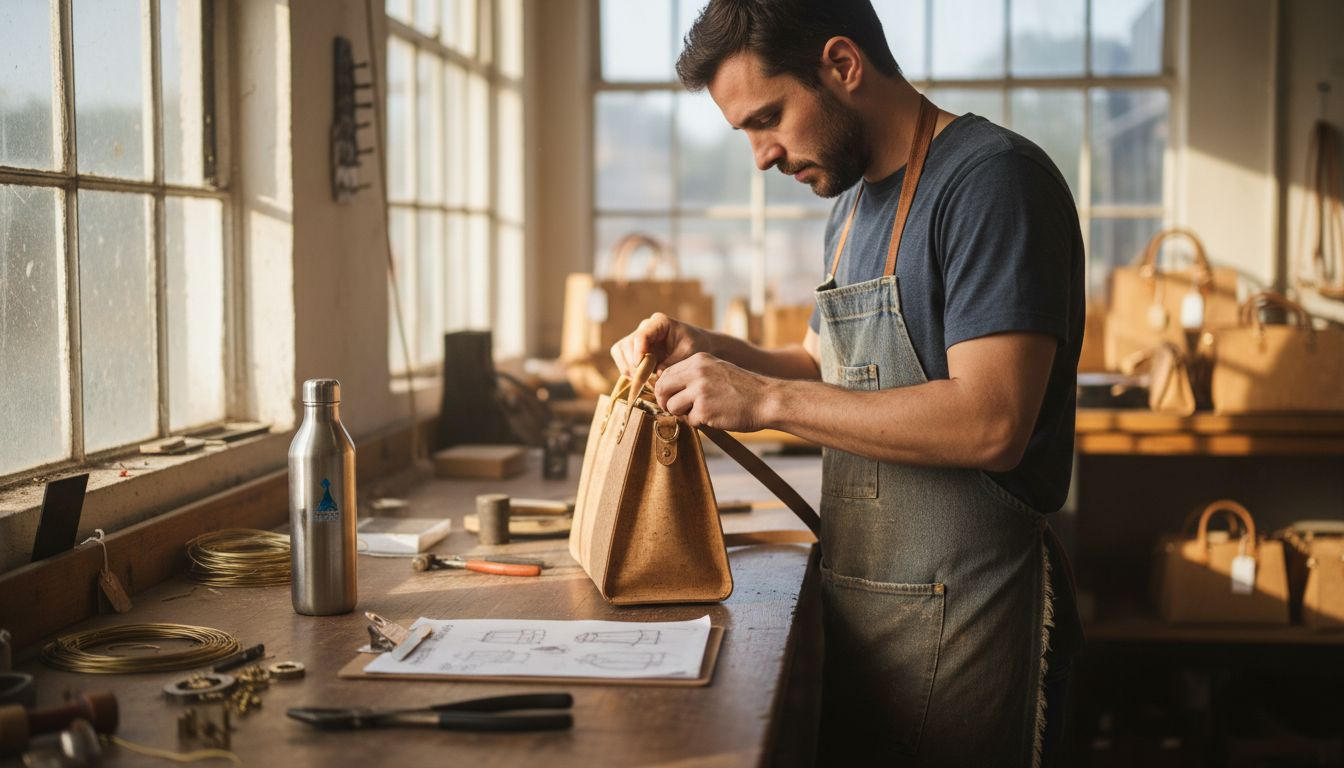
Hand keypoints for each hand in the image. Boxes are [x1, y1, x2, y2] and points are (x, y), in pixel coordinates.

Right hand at [610, 312, 708, 376]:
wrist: (698, 345)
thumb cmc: (695, 346)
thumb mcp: (689, 354)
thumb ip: (673, 363)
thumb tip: (656, 374)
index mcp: (659, 323)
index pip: (641, 336)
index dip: (638, 353)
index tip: (641, 368)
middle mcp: (645, 327)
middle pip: (627, 344)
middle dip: (633, 364)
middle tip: (644, 380)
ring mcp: (638, 337)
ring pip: (619, 351)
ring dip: (627, 368)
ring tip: (642, 381)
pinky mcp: (634, 349)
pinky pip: (621, 358)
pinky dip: (626, 369)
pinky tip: (640, 378)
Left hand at [654, 353, 773, 431]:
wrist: (767, 399)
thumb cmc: (743, 389)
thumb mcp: (716, 370)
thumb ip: (693, 375)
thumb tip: (668, 389)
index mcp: (698, 360)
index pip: (666, 374)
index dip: (664, 390)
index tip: (669, 399)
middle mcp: (696, 372)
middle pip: (662, 389)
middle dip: (665, 402)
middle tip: (676, 410)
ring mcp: (700, 391)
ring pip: (672, 407)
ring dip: (684, 414)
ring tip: (703, 413)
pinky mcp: (704, 410)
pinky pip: (689, 421)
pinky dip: (699, 423)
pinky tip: (715, 417)